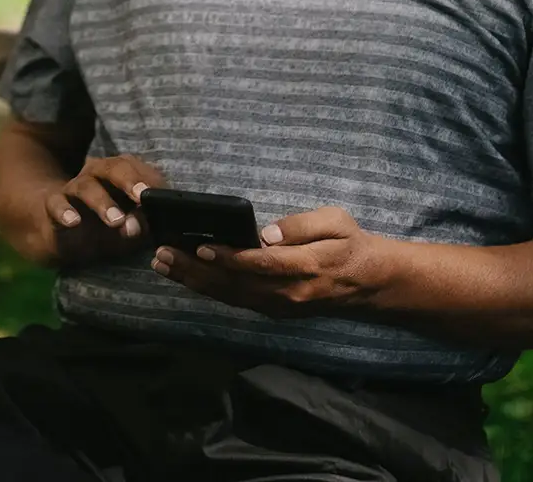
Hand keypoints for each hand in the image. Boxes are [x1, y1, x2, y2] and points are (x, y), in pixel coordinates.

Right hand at [45, 155, 166, 267]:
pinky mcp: (53, 205)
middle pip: (113, 167)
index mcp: (119, 174)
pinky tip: (73, 221)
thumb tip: (147, 224)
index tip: (163, 197)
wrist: (64, 236)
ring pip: (86, 186)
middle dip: (129, 180)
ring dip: (102, 202)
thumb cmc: (104, 227)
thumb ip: (142, 223)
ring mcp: (73, 189)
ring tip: (116, 221)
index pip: (138, 168)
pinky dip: (64, 211)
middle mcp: (96, 175)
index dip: (150, 180)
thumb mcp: (129, 227)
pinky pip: (56, 203)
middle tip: (142, 197)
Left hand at [152, 206, 380, 318]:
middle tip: (163, 254)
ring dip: (194, 281)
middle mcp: (288, 294)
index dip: (230, 258)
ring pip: (230, 296)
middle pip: (235, 284)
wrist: (369, 285)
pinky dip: (209, 289)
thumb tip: (265, 233)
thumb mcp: (336, 222)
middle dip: (196, 270)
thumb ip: (301, 226)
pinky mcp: (273, 310)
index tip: (202, 246)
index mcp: (306, 268)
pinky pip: (235, 300)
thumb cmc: (351, 244)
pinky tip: (187, 276)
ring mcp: (279, 306)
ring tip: (163, 265)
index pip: (261, 264)